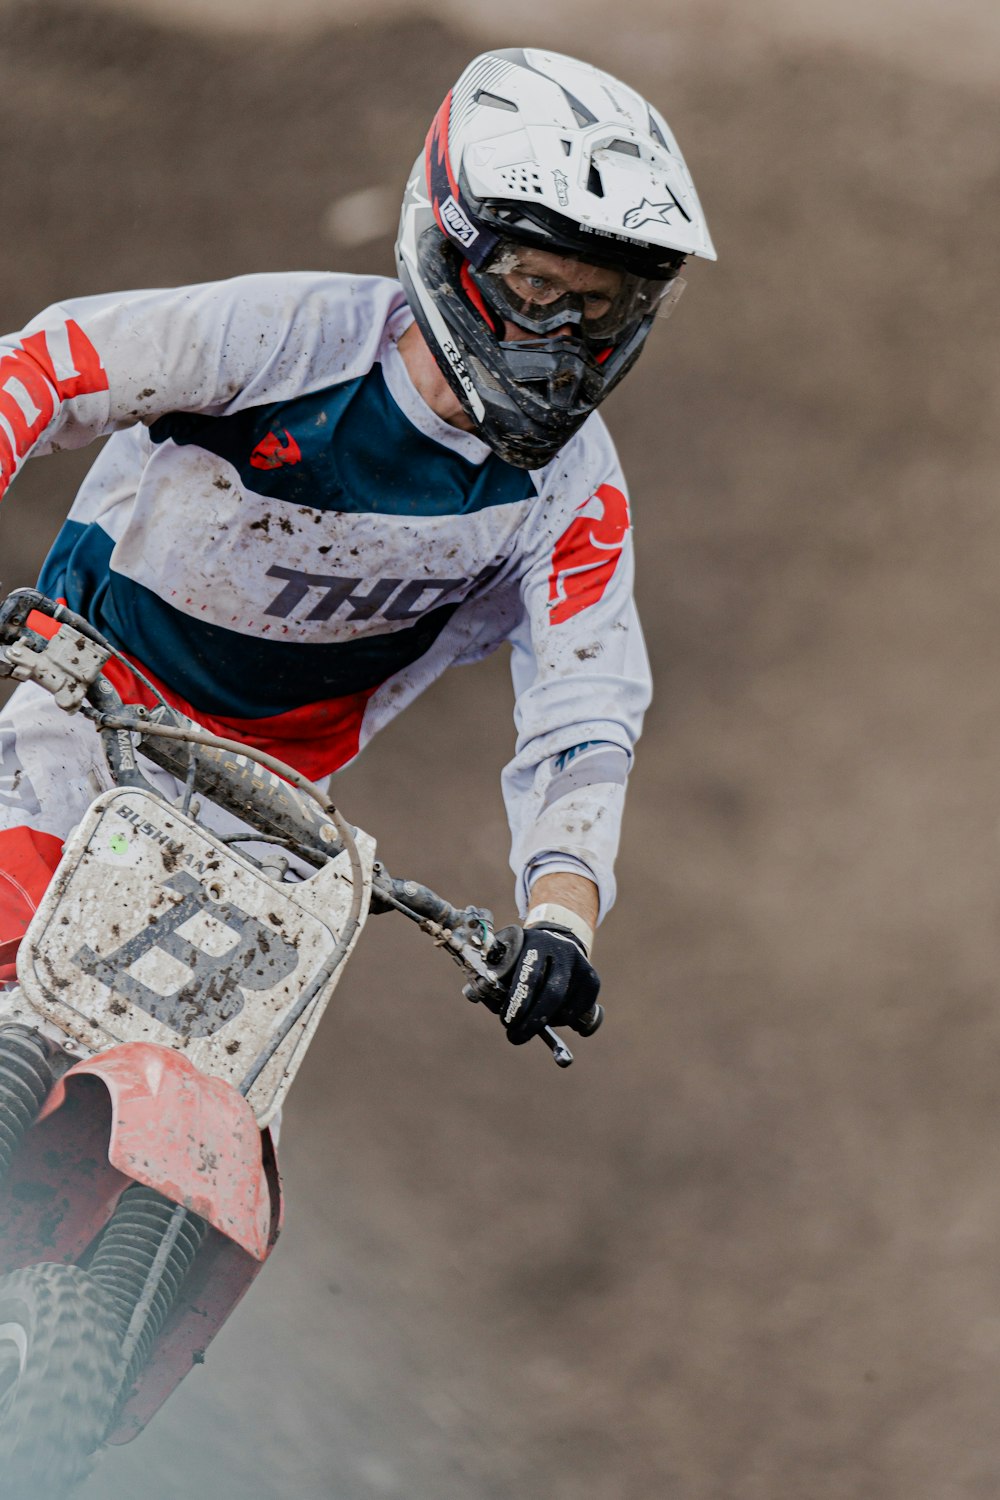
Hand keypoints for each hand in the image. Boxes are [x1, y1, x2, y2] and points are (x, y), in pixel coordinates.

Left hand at [486, 922, 600, 1045]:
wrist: (557, 940)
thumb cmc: (523, 956)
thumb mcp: (507, 957)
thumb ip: (492, 977)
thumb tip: (476, 997)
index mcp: (536, 943)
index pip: (529, 975)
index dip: (518, 1002)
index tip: (507, 1022)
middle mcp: (562, 951)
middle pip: (552, 994)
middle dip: (532, 1021)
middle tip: (515, 1037)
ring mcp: (581, 966)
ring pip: (564, 1007)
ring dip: (546, 1022)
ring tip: (532, 1020)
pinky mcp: (593, 981)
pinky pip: (577, 1013)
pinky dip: (562, 1021)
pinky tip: (551, 1015)